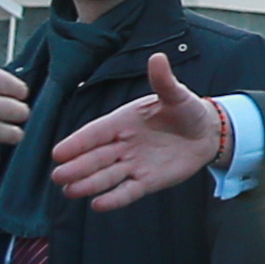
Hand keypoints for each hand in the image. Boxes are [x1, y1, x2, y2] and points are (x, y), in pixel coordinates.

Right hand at [52, 54, 230, 208]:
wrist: (206, 132)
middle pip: (96, 157)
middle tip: (59, 176)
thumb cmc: (185, 110)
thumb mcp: (175, 94)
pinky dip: (114, 198)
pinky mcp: (147, 181)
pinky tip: (98, 205)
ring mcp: (134, 164)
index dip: (77, 142)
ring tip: (70, 191)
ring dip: (89, 184)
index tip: (58, 153)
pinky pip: (128, 191)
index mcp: (123, 121)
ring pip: (107, 175)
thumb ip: (163, 81)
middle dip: (77, 167)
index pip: (95, 133)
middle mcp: (123, 144)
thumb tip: (158, 58)